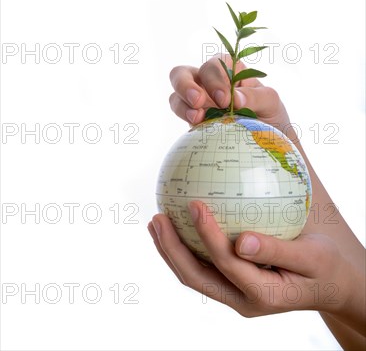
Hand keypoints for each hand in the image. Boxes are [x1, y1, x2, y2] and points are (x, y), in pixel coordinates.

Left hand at [148, 201, 363, 330]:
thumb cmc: (325, 266)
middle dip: (172, 249)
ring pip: (194, 275)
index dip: (207, 235)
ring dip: (171, 250)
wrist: (330, 284)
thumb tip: (241, 240)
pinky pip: (203, 267)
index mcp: (263, 294)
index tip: (194, 203)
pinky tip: (177, 225)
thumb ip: (279, 250)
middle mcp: (242, 299)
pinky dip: (185, 248)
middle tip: (157, 217)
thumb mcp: (313, 258)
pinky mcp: (232, 285)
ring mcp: (234, 294)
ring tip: (155, 222)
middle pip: (196, 277)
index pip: (226, 263)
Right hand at [169, 54, 294, 137]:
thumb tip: (236, 99)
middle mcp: (208, 82)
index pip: (215, 64)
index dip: (216, 79)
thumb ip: (256, 97)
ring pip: (176, 93)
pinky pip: (180, 113)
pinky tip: (197, 125)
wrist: (265, 144)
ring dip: (182, 102)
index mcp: (229, 70)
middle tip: (199, 101)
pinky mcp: (192, 119)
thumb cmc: (270, 117)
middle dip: (186, 85)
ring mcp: (197, 100)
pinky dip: (184, 116)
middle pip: (183, 72)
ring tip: (197, 117)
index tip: (225, 100)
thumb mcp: (271, 103)